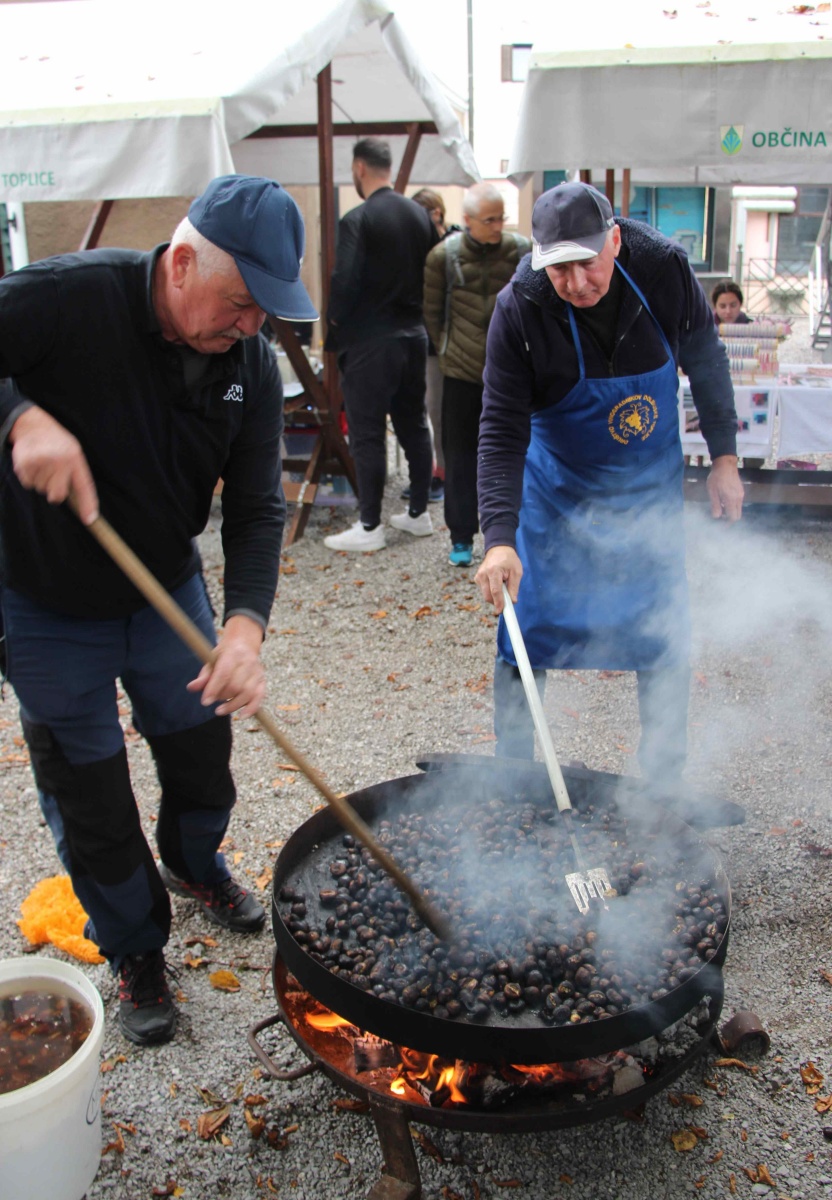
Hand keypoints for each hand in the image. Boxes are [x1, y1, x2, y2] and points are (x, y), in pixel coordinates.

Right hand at [9, 406, 98, 523]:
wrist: (34, 425)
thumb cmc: (56, 442)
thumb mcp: (73, 452)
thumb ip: (77, 474)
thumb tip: (82, 500)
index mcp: (75, 458)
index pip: (84, 487)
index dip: (87, 504)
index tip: (89, 520)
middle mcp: (59, 460)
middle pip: (57, 495)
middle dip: (55, 491)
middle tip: (53, 476)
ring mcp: (41, 462)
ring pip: (41, 489)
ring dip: (41, 481)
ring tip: (43, 465)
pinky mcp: (25, 464)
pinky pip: (29, 484)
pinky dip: (30, 477)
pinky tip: (33, 464)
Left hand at [187, 615, 265, 716]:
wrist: (243, 645)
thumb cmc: (224, 655)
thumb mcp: (211, 660)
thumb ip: (203, 676)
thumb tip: (191, 688)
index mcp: (233, 654)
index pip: (224, 674)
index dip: (214, 689)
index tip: (205, 702)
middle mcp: (248, 662)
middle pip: (236, 685)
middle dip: (222, 696)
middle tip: (213, 699)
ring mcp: (257, 672)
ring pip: (247, 693)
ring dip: (233, 705)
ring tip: (220, 710)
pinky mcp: (262, 681)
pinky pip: (259, 697)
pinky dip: (251, 708)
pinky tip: (242, 716)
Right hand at [475, 546, 522, 612]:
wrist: (498, 549)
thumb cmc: (509, 560)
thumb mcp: (516, 572)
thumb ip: (514, 587)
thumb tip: (512, 601)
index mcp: (494, 571)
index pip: (495, 591)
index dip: (498, 603)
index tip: (501, 611)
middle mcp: (483, 574)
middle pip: (488, 596)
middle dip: (497, 601)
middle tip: (507, 599)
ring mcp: (478, 576)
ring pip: (485, 594)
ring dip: (494, 596)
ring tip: (502, 586)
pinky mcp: (477, 578)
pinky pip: (484, 590)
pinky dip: (490, 591)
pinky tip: (496, 583)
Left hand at [707, 455, 743, 522]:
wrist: (725, 464)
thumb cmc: (716, 477)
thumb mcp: (712, 492)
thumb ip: (715, 505)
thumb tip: (716, 517)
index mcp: (731, 499)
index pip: (733, 518)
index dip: (726, 524)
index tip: (719, 526)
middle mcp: (739, 498)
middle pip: (737, 515)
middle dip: (728, 519)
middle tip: (719, 518)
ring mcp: (741, 494)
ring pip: (738, 510)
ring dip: (730, 512)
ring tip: (719, 508)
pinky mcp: (741, 491)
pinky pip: (738, 503)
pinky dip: (732, 506)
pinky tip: (723, 502)